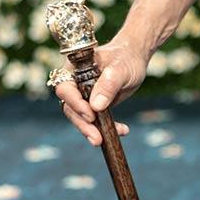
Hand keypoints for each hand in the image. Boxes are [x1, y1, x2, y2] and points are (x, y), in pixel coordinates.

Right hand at [53, 32, 149, 146]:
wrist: (134, 59)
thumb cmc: (126, 58)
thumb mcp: (121, 68)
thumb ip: (109, 83)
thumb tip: (96, 106)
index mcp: (74, 68)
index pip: (66, 88)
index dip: (75, 103)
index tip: (91, 114)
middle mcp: (74, 83)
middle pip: (70, 107)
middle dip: (83, 124)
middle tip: (96, 138)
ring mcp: (82, 95)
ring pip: (80, 117)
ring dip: (91, 130)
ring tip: (103, 141)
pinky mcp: (93, 106)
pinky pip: (94, 121)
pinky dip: (105, 128)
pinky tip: (122, 131)